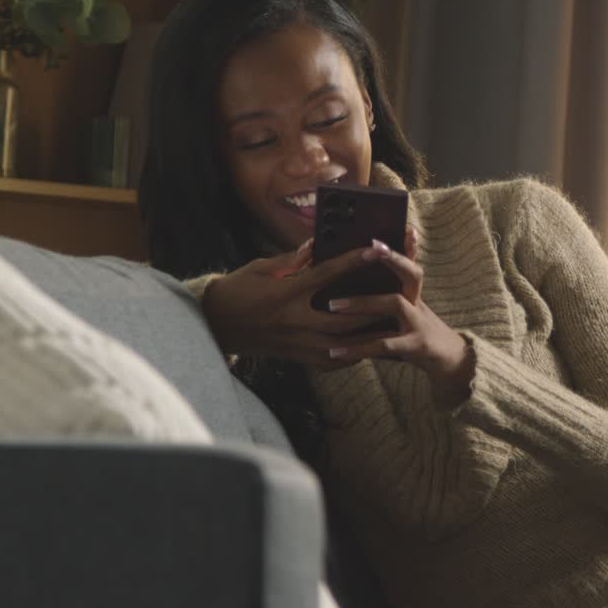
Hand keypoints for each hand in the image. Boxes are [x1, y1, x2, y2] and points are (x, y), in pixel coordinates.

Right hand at [201, 238, 391, 367]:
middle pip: (343, 318)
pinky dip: (350, 355)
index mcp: (285, 294)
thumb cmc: (236, 291)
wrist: (212, 325)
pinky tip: (366, 346)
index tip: (374, 250)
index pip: (325, 275)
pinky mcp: (295, 358)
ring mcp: (295, 343)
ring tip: (391, 326)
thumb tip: (315, 245)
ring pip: (341, 345)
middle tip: (396, 297)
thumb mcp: (260, 268)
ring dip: (367, 337)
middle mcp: (293, 321)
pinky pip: (330, 362)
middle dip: (371, 307)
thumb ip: (291, 261)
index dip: (352, 261)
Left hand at [327, 227, 473, 406]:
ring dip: (364, 302)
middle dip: (392, 259)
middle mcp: (418, 302)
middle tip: (368, 250)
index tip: (397, 229)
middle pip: (412, 273)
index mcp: (412, 291)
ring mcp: (419, 323)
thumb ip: (387, 290)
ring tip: (333, 305)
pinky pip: (384, 344)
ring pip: (394, 304)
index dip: (407, 244)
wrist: (447, 359)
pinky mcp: (414, 346)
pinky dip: (358, 348)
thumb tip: (355, 272)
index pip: (411, 260)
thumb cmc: (416, 328)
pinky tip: (335, 350)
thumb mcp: (407, 306)